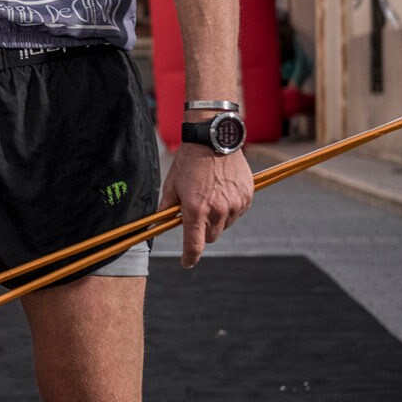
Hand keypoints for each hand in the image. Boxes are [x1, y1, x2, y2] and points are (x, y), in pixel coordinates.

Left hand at [160, 142, 253, 267]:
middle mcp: (217, 210)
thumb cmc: (189, 162)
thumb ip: (166, 208)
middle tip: (197, 212)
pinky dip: (230, 208)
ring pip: (224, 225)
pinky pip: (237, 213)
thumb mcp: (172, 185)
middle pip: (210, 237)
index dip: (189, 257)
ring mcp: (234, 204)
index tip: (186, 262)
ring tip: (210, 196)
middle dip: (202, 230)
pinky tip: (222, 191)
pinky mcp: (246, 197)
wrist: (213, 139)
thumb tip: (154, 225)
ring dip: (217, 219)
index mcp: (195, 209)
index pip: (194, 245)